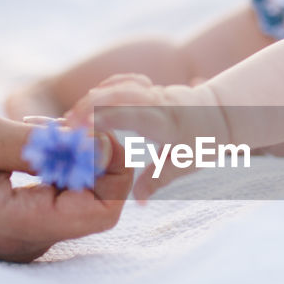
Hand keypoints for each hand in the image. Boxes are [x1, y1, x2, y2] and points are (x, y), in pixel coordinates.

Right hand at [0, 113, 132, 261]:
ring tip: (78, 108)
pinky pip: (54, 196)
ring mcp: (21, 241)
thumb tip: (102, 144)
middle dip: (106, 152)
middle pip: (98, 201)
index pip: (105, 208)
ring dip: (84, 153)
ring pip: (78, 195)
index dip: (118, 165)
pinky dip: (62, 163)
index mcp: (21, 228)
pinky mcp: (11, 229)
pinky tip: (54, 128)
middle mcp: (28, 244)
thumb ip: (43, 145)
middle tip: (99, 103)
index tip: (105, 121)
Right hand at [69, 74, 219, 201]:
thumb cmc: (201, 143)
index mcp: (166, 121)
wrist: (218, 114)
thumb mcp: (183, 164)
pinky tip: (84, 107)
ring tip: (69, 121)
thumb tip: (138, 201)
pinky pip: (119, 83)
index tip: (83, 128)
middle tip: (66, 127)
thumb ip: (157, 179)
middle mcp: (158, 102)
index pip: (133, 114)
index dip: (107, 117)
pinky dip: (100, 92)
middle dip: (89, 107)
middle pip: (119, 95)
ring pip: (116, 87)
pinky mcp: (145, 87)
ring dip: (90, 101)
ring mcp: (151, 91)